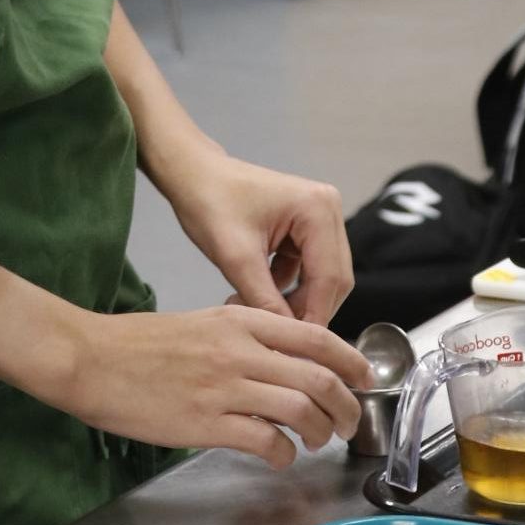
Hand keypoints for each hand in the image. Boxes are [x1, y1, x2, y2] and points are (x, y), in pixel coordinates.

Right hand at [58, 306, 371, 469]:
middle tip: (348, 422)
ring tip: (316, 441)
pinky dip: (283, 453)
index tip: (363, 378)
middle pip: (319, 377)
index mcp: (239, 320)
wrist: (92, 359)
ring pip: (301, 409)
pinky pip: (266, 441)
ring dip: (320, 431)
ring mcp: (224, 387)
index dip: (350, 361)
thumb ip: (244, 337)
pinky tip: (278, 456)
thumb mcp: (202, 324)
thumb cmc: (140, 344)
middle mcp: (239, 350)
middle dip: (346, 406)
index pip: (315, 337)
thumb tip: (283, 360)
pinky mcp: (206, 423)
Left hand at [164, 153, 353, 326]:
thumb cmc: (209, 203)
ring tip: (254, 311)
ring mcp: (319, 218)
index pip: (329, 278)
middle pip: (332, 280)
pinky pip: (307, 270)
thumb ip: (265, 300)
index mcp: (317, 209)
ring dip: (294, 302)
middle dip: (304, 311)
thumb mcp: (236, 257)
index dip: (314, 317)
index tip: (293, 349)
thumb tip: (288, 342)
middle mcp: (328, 209)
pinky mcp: (305, 228)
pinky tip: (255, 296)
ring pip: (321, 278)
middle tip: (271, 335)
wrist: (191, 174)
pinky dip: (286, 288)